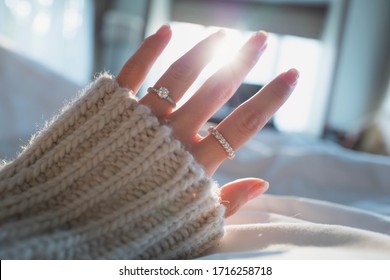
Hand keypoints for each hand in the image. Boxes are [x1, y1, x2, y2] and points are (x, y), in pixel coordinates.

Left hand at [116, 25, 298, 216]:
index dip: (271, 98)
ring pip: (179, 76)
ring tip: (222, 33)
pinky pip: (132, 74)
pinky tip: (166, 31)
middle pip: (216, 90)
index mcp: (196, 164)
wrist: (78, 222)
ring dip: (204, 51)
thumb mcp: (191, 221)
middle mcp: (173, 136)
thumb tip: (263, 184)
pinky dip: (148, 51)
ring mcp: (142, 119)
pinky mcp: (112, 110)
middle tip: (260, 39)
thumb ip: (228, 202)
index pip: (244, 125)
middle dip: (242, 61)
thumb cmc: (139, 224)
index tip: (291, 75)